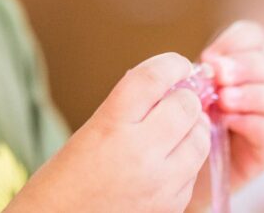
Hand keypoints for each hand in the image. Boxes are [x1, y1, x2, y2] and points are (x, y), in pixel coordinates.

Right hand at [8, 53, 209, 212]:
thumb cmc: (63, 183)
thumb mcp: (88, 134)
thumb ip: (127, 109)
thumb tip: (167, 86)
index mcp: (110, 126)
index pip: (154, 78)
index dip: (171, 64)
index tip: (177, 65)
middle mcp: (139, 153)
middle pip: (186, 105)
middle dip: (184, 100)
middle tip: (174, 102)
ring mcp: (159, 184)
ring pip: (200, 139)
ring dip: (191, 130)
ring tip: (175, 132)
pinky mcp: (171, 207)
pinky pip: (193, 172)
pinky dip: (186, 162)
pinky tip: (166, 164)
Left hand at [189, 21, 263, 208]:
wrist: (176, 167)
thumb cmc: (181, 122)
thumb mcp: (184, 91)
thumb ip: (194, 76)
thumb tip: (200, 68)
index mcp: (241, 64)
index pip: (253, 36)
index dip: (235, 41)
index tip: (209, 57)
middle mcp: (261, 87)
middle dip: (243, 66)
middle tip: (218, 75)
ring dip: (250, 94)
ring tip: (223, 100)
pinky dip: (251, 121)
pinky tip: (229, 122)